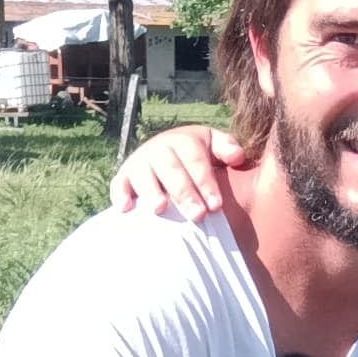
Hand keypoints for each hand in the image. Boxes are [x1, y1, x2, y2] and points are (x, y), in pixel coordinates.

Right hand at [109, 123, 242, 220]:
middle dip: (184, 192)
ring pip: (144, 176)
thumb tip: (238, 156)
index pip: (195, 160)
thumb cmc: (194, 156)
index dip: (205, 182)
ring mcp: (140, 162)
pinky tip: (125, 208)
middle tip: (197, 215)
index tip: (216, 206)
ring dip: (151, 192)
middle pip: (171, 170)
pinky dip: (120, 195)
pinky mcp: (124, 177)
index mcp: (183, 141)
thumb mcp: (211, 145)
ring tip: (160, 208)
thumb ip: (226, 148)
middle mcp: (159, 148)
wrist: (162, 154)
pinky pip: (119, 184)